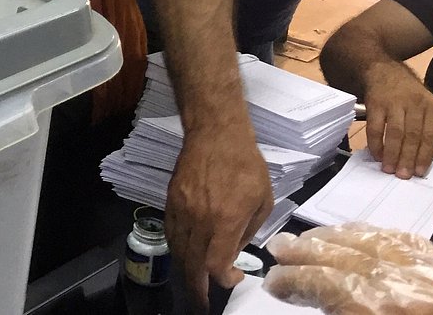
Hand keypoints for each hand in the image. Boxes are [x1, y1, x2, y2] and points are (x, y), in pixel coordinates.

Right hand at [165, 127, 273, 305]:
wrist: (216, 133)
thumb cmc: (246, 164)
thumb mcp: (262, 200)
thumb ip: (248, 231)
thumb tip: (235, 250)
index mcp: (225, 221)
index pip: (215, 265)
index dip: (223, 279)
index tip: (235, 277)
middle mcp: (199, 220)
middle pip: (191, 265)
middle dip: (197, 287)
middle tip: (203, 300)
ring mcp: (182, 210)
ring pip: (178, 251)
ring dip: (185, 270)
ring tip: (194, 281)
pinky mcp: (171, 200)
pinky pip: (170, 233)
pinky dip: (176, 248)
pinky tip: (184, 253)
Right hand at [264, 223, 432, 313]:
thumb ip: (334, 312)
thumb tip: (300, 293)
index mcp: (382, 314)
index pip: (330, 283)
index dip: (296, 280)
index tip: (274, 283)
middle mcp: (413, 293)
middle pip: (349, 257)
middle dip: (308, 250)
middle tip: (279, 249)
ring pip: (378, 243)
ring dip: (337, 238)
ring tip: (309, 240)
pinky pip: (410, 245)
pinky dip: (378, 236)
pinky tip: (356, 234)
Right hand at [362, 62, 432, 177]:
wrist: (383, 69)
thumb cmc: (406, 93)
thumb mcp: (423, 105)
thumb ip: (424, 128)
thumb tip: (418, 159)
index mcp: (432, 106)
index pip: (430, 135)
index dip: (424, 156)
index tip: (419, 172)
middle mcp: (415, 103)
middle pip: (413, 136)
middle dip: (407, 158)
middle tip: (403, 175)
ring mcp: (394, 102)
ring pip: (395, 132)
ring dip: (391, 153)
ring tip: (388, 168)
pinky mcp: (376, 102)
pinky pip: (375, 127)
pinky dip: (375, 143)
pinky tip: (376, 154)